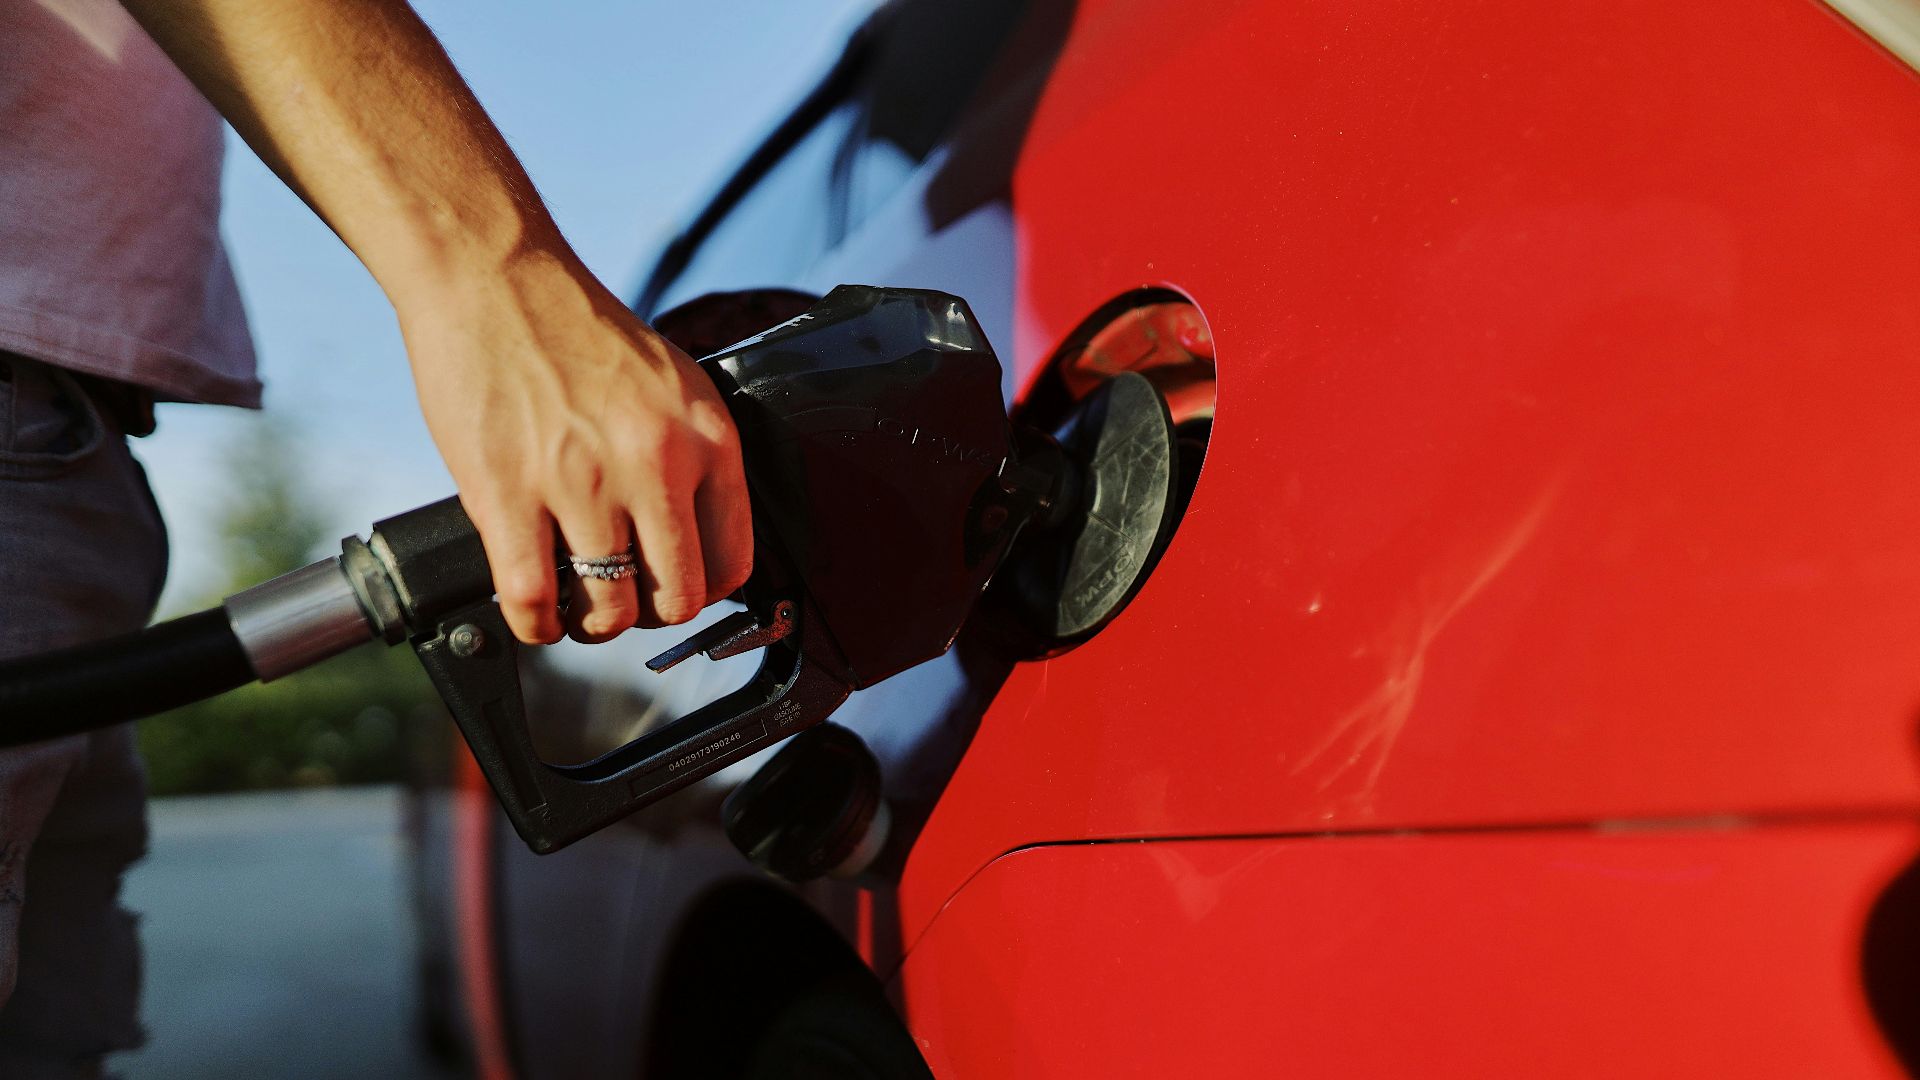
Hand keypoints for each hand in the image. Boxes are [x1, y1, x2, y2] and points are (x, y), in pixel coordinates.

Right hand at [401, 249, 751, 644]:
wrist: (493, 276)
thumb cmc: (575, 329)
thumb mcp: (670, 383)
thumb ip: (689, 455)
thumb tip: (692, 533)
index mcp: (705, 437)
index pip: (733, 561)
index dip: (702, 590)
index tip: (674, 588)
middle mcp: (654, 464)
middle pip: (677, 599)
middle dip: (650, 615)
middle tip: (624, 599)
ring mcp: (581, 483)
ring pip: (609, 611)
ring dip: (591, 624)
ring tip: (575, 604)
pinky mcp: (508, 494)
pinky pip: (534, 601)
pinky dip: (535, 625)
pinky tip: (533, 612)